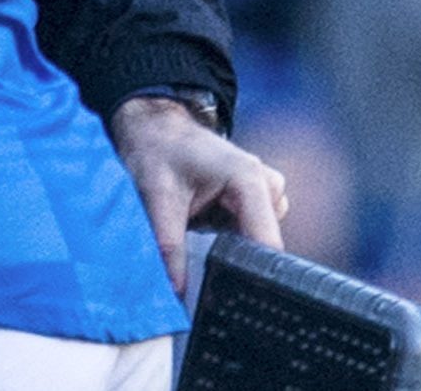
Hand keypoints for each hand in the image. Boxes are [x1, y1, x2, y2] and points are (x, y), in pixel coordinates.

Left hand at [109, 95, 288, 292]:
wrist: (154, 126)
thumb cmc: (156, 150)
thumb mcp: (157, 196)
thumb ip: (169, 243)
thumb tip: (178, 289)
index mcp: (249, 180)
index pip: (266, 245)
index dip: (249, 274)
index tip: (225, 294)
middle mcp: (266, 187)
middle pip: (260, 248)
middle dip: (230, 259)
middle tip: (193, 255)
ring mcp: (265, 194)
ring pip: (251, 244)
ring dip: (223, 247)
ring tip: (193, 228)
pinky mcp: (256, 202)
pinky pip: (245, 235)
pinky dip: (222, 237)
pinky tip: (201, 223)